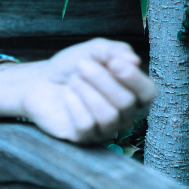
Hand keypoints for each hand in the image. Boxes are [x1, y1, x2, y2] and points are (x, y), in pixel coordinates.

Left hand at [0, 39, 156, 142]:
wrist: (40, 81)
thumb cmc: (72, 67)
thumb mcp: (93, 50)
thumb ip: (115, 51)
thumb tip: (135, 61)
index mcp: (132, 92)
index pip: (148, 92)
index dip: (134, 78)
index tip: (113, 63)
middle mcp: (124, 114)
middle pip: (126, 103)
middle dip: (102, 80)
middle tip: (81, 66)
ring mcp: (105, 129)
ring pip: (108, 116)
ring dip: (87, 92)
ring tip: (73, 80)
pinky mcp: (84, 138)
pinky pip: (87, 125)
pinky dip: (74, 104)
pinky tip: (66, 95)